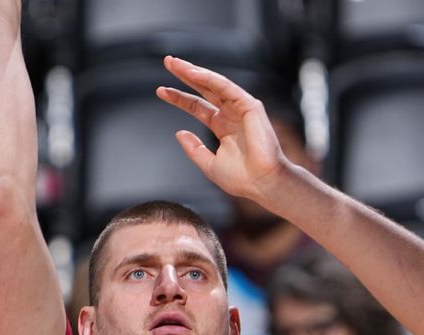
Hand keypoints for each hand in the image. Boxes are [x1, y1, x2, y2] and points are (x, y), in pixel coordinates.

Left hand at [156, 56, 288, 201]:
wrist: (262, 183)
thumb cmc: (242, 179)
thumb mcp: (209, 164)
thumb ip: (194, 149)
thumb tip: (178, 133)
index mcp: (222, 127)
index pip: (198, 106)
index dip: (179, 98)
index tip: (160, 91)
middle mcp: (231, 115)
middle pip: (204, 90)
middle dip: (186, 75)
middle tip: (168, 62)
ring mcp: (241, 109)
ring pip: (214, 84)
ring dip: (195, 72)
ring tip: (175, 64)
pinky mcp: (250, 106)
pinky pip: (227, 87)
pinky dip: (210, 79)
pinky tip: (193, 73)